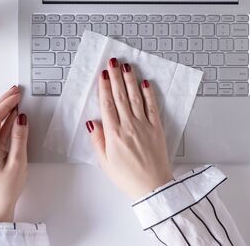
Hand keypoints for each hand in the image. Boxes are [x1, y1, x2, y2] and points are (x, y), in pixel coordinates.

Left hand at [0, 86, 27, 221]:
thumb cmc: (5, 189)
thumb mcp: (17, 162)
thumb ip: (19, 138)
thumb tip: (21, 118)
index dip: (6, 103)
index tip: (17, 94)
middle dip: (4, 102)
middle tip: (16, 90)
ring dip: (5, 110)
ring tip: (16, 98)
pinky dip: (6, 121)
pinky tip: (14, 115)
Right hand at [86, 58, 172, 199]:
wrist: (153, 187)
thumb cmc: (128, 177)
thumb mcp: (105, 162)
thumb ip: (98, 140)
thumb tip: (92, 122)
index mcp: (114, 134)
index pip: (107, 105)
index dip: (104, 88)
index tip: (103, 75)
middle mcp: (129, 126)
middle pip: (120, 97)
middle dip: (116, 77)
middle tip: (113, 63)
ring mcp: (144, 126)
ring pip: (135, 98)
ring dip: (130, 81)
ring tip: (127, 67)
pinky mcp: (157, 129)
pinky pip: (152, 107)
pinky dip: (149, 94)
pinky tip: (145, 83)